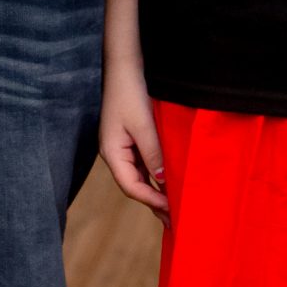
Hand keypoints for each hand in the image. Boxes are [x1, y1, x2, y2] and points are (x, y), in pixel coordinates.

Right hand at [100, 56, 167, 221]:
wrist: (124, 65)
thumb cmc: (130, 92)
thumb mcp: (143, 124)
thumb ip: (153, 152)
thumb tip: (164, 180)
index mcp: (112, 153)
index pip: (131, 186)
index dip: (152, 199)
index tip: (172, 210)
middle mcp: (116, 153)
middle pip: (135, 185)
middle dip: (154, 202)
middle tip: (175, 221)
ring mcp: (123, 146)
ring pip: (141, 176)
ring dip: (157, 190)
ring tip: (175, 208)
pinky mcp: (132, 138)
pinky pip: (144, 163)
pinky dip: (157, 174)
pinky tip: (170, 181)